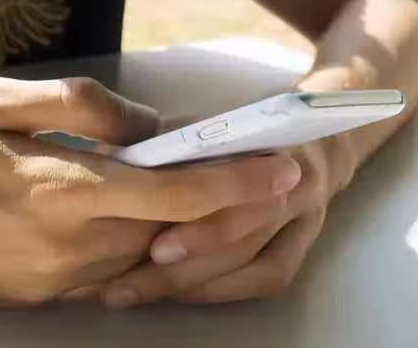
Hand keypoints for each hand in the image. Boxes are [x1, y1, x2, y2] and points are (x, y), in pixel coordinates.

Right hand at [0, 76, 299, 307]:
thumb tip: (142, 126)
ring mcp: (51, 282)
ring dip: (174, 228)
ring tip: (192, 193)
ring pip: (141, 257)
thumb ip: (77, 109)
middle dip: (216, 205)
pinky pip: (105, 276)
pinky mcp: (35, 299)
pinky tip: (128, 223)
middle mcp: (66, 248)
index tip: (282, 172)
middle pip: (168, 231)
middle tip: (250, 173)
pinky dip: (132, 249)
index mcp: (59, 192)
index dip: (234, 183)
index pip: (172, 192)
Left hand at [101, 140, 339, 308]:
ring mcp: (306, 214)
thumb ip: (161, 138)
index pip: (230, 184)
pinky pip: (270, 277)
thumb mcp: (200, 121)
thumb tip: (105, 158)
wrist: (312, 141)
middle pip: (239, 230)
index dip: (195, 219)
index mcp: (267, 138)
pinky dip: (224, 290)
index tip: (152, 247)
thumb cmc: (241, 130)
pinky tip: (183, 296)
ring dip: (193, 283)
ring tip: (136, 294)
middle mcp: (294, 179)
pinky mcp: (306, 243)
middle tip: (124, 285)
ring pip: (252, 261)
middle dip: (181, 265)